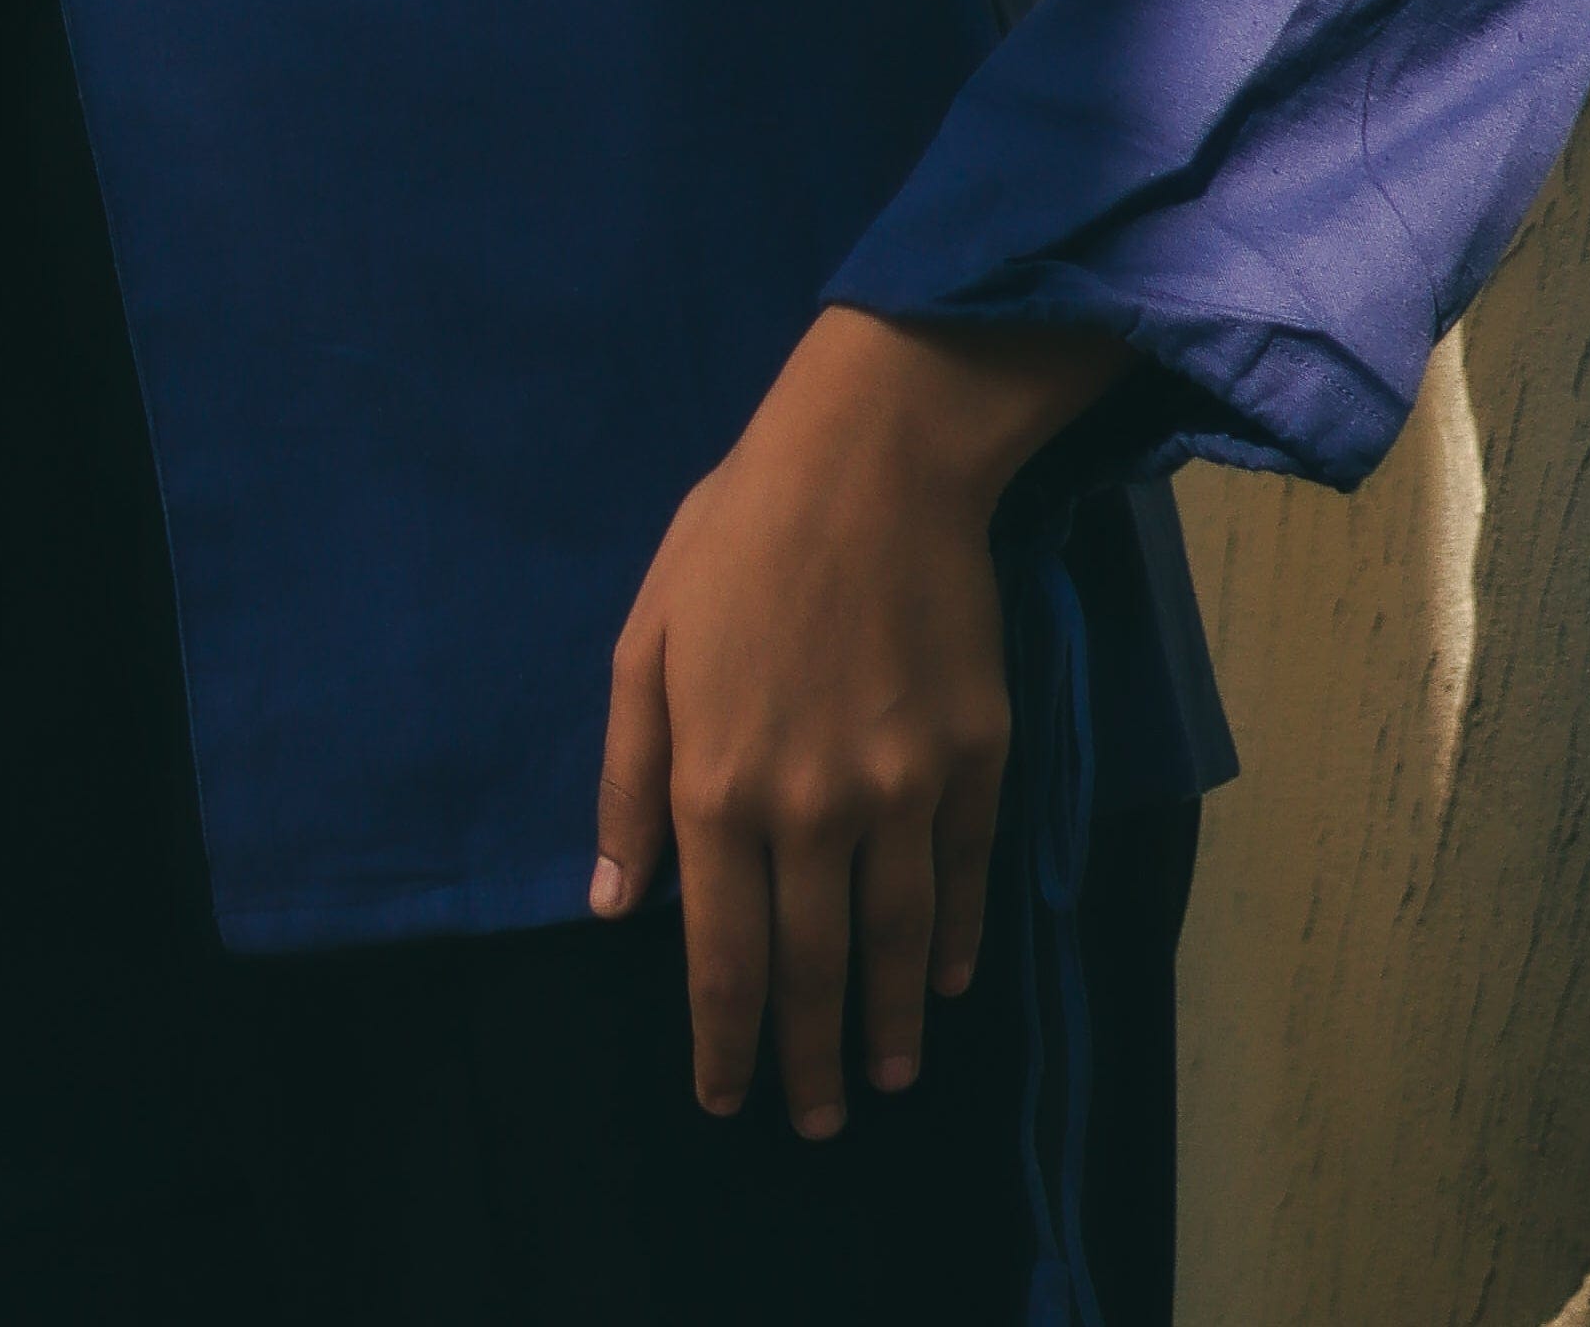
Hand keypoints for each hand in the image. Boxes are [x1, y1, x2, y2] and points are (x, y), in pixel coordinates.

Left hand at [591, 303, 1125, 1138]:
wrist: (873, 465)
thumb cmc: (738, 541)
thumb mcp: (647, 643)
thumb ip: (631, 780)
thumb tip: (615, 902)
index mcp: (718, 784)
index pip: (724, 953)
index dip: (724, 1039)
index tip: (724, 1097)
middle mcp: (811, 810)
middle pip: (814, 970)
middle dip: (807, 1060)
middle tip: (809, 1123)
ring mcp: (902, 793)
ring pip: (896, 944)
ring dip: (886, 1025)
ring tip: (881, 1078)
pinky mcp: (974, 764)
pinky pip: (963, 881)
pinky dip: (953, 943)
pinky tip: (941, 981)